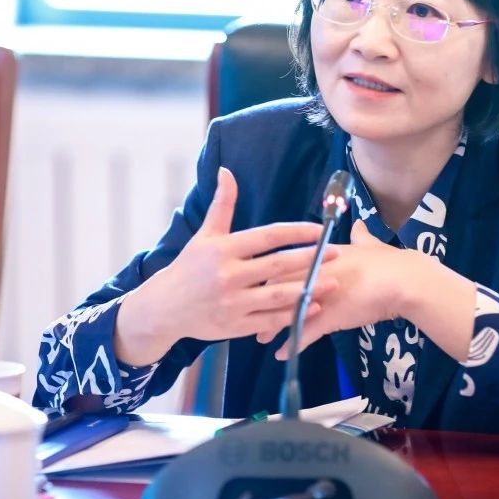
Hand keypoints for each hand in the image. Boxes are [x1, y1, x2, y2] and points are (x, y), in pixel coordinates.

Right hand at [114, 167, 339, 364]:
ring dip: (308, 290)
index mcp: (223, 249)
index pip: (268, 236)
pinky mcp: (234, 327)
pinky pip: (270, 321)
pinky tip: (314, 308)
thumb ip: (222, 204)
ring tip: (334, 282)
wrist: (162, 309)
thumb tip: (226, 171)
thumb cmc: (188, 268)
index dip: (296, 232)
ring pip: (278, 296)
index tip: (320, 229)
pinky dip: (293, 316)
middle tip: (337, 253)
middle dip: (310, 259)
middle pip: (278, 265)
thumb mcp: (204, 235)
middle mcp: (228, 275)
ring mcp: (232, 303)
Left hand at [256, 219, 412, 358]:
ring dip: (272, 325)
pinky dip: (292, 344)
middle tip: (253, 315)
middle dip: (263, 301)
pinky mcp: (330, 315)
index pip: (286, 263)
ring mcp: (321, 294)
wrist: (405, 280)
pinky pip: (305, 331)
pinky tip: (282, 354)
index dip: (272, 277)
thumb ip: (361, 237)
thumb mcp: (372, 244)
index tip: (263, 288)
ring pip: (287, 310)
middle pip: (278, 287)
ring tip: (261, 338)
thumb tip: (359, 226)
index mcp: (322, 253)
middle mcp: (316, 271)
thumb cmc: (390, 261)